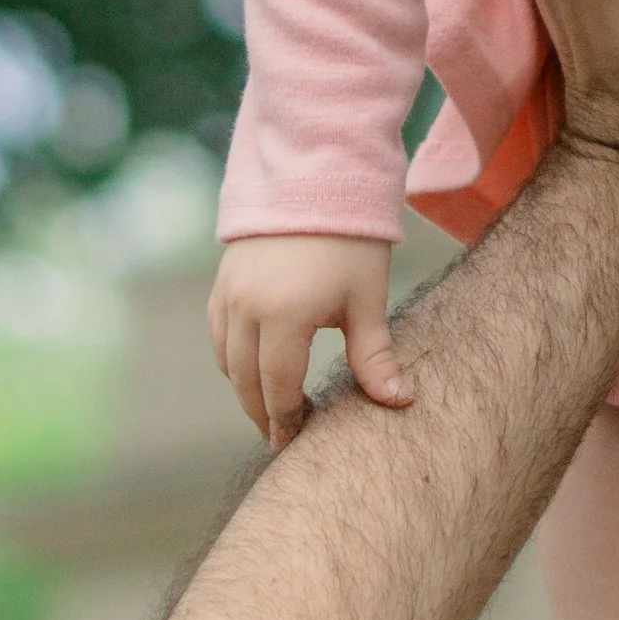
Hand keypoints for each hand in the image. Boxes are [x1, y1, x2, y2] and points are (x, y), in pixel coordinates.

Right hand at [209, 233, 410, 449]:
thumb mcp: (367, 300)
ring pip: (227, 361)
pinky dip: (233, 359)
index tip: (299, 443)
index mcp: (283, 316)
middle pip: (246, 382)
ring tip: (274, 407)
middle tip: (284, 438)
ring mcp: (228, 293)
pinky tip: (258, 367)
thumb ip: (375, 356)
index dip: (288, 420)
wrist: (315, 176)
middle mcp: (246, 308)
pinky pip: (218, 334)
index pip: (278, 388)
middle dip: (264, 414)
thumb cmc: (351, 240)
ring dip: (247, 389)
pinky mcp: (223, 280)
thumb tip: (400, 402)